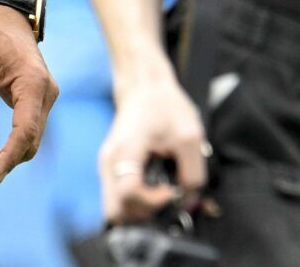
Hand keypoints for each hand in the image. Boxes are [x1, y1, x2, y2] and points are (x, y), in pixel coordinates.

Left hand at [0, 2, 57, 183]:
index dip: (10, 156)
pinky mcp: (35, 99)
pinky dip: (10, 145)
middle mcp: (45, 94)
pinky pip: (26, 129)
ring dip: (6, 156)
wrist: (0, 11)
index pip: (25, 130)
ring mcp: (43, 97)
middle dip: (3, 161)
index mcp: (33, 84)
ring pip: (29, 138)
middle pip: (29, 140)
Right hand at [97, 74, 207, 222]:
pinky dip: (137, 202)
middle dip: (145, 212)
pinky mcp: (111, 169)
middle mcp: (109, 162)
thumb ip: (192, 173)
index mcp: (126, 151)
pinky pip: (119, 199)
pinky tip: (153, 187)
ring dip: (141, 209)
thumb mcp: (190, 137)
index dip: (153, 201)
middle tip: (166, 195)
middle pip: (116, 211)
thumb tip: (187, 200)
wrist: (144, 88)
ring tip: (161, 192)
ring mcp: (107, 167)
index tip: (171, 189)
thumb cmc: (165, 107)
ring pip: (115, 209)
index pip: (128, 194)